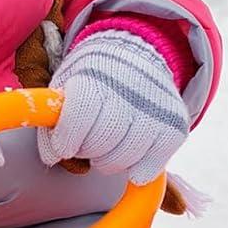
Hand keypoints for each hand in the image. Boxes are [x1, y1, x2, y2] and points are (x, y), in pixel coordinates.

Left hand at [36, 30, 188, 184]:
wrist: (137, 56)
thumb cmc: (94, 78)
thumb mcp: (66, 85)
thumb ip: (53, 119)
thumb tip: (52, 157)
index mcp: (94, 76)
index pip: (79, 116)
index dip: (66, 139)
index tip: (64, 146)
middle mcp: (128, 91)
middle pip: (100, 144)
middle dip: (87, 151)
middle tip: (87, 144)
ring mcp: (155, 110)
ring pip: (124, 160)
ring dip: (109, 162)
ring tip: (108, 147)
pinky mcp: (175, 127)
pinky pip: (151, 167)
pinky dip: (137, 170)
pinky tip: (130, 156)